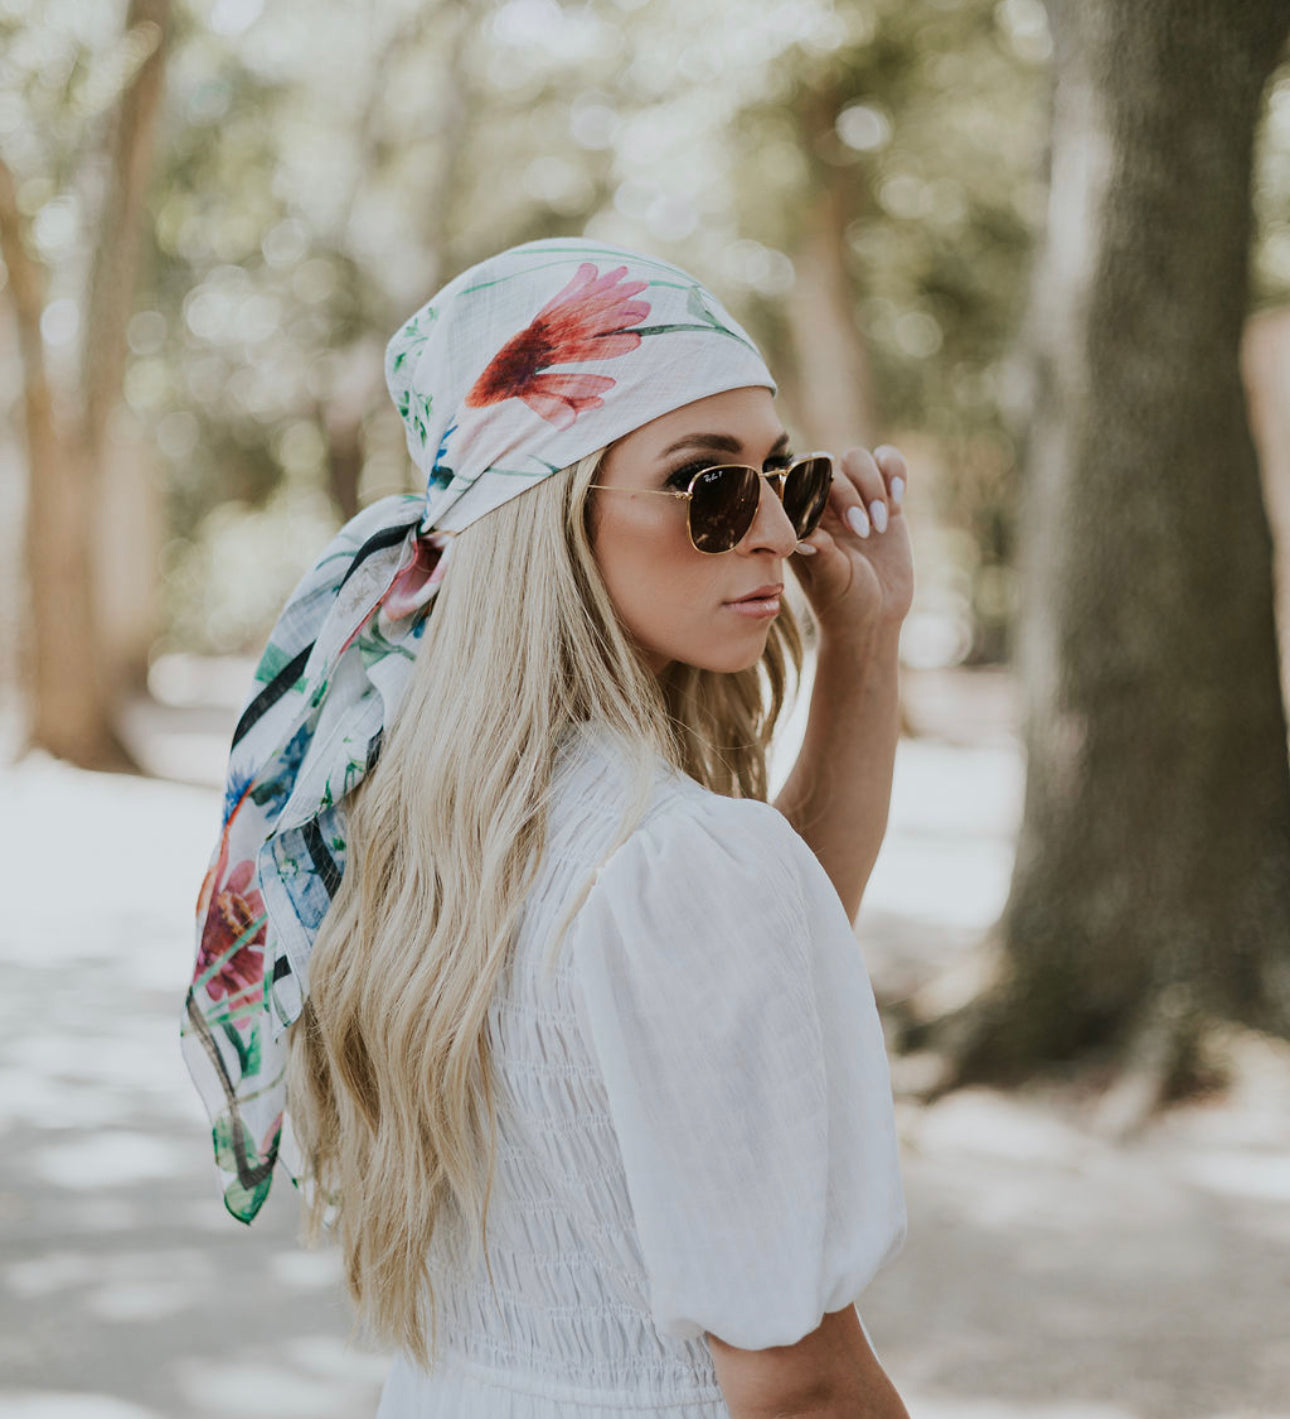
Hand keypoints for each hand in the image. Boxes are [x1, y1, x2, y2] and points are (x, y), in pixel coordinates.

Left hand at [789, 444, 913, 642]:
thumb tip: (803, 533)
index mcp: (799, 517)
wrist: (875, 618)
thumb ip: (819, 553)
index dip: (811, 484)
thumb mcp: (830, 581)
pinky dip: (895, 470)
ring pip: (857, 458)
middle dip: (849, 493)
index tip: (828, 519)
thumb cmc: (843, 604)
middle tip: (861, 533)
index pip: (795, 477)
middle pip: (829, 463)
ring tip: (879, 527)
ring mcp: (855, 499)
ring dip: (871, 485)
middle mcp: (823, 504)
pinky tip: (898, 500)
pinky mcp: (886, 501)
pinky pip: (888, 462)